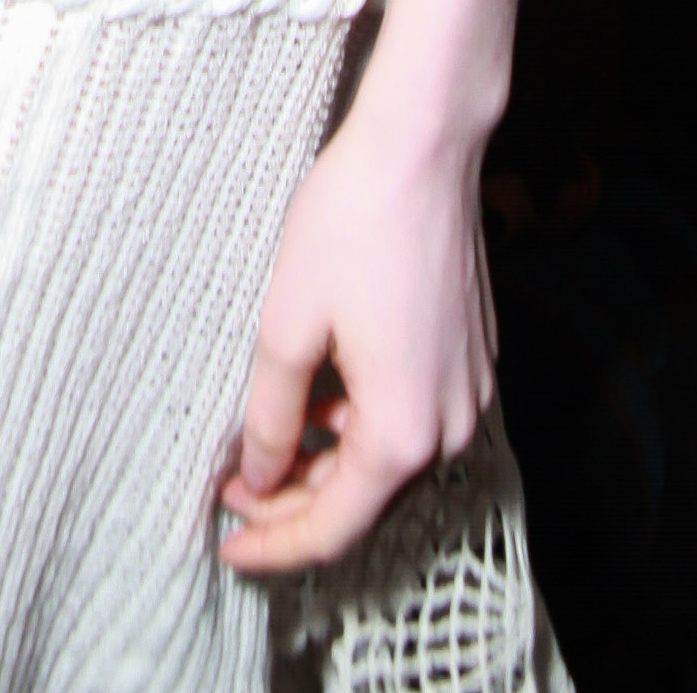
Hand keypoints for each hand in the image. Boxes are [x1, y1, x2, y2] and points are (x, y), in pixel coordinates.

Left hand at [216, 80, 497, 574]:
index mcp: (403, 431)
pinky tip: (315, 393)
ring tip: (262, 440)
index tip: (225, 549)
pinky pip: (408, 413)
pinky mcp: (470, 356)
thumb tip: (260, 476)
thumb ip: (272, 415)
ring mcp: (469, 390)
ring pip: (385, 454)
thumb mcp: (286, 324)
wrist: (422, 147)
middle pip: (364, 495)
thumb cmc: (351, 223)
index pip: (334, 524)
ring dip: (325, 458)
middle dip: (294, 501)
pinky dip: (358, 420)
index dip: (275, 544)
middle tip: (229, 489)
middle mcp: (450, 424)